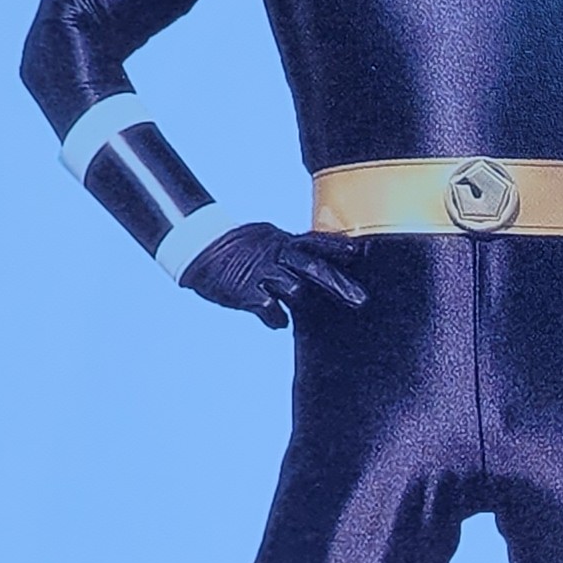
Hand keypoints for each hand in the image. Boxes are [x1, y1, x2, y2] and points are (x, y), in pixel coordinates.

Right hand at [179, 221, 366, 328]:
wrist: (200, 248)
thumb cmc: (240, 251)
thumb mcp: (269, 242)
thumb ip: (293, 254)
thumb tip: (316, 272)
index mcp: (284, 242)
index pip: (317, 243)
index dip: (339, 247)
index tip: (361, 252)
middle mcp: (276, 254)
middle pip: (314, 268)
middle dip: (338, 285)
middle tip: (360, 300)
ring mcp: (261, 272)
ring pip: (294, 287)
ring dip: (301, 299)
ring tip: (298, 301)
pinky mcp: (245, 290)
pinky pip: (269, 308)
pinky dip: (276, 318)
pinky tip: (278, 320)